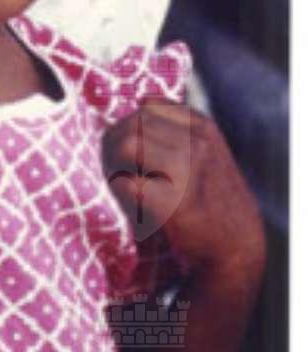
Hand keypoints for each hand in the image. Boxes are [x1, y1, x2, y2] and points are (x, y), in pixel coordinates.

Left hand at [103, 100, 265, 286]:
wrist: (237, 247)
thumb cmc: (213, 199)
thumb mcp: (207, 152)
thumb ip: (178, 129)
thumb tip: (137, 104)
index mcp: (202, 126)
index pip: (147, 107)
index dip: (133, 127)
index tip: (135, 152)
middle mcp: (195, 141)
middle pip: (129, 125)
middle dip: (116, 147)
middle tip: (121, 172)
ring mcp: (184, 168)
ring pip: (123, 146)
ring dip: (115, 166)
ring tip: (127, 186)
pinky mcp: (170, 200)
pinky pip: (124, 183)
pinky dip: (121, 194)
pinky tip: (135, 206)